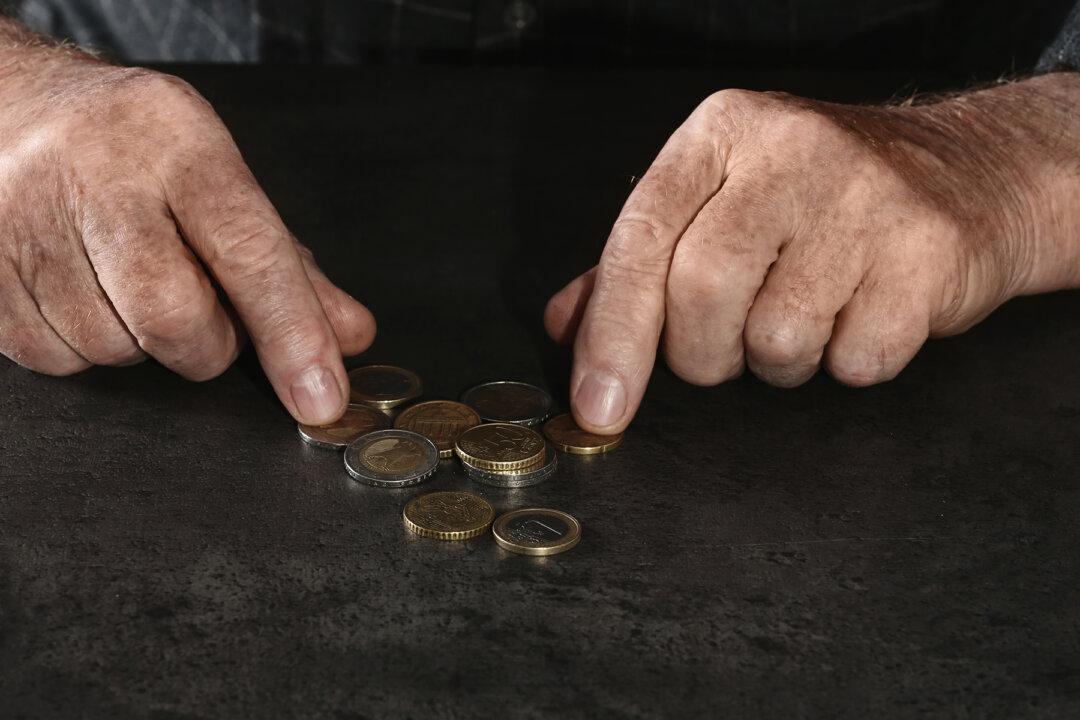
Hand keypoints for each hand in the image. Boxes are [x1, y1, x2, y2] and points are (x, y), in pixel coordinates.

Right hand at [0, 31, 373, 423]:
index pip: (249, 251)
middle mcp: (96, 174)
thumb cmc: (133, 149)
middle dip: (206, 343)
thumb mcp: (219, 180)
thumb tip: (347, 337)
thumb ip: (287, 266)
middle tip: (200, 309)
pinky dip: (83, 344)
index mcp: (178, 144)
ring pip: (113, 348)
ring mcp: (24, 221)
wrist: (9, 106)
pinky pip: (55, 358)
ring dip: (140, 341)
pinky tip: (81, 289)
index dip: (292, 333)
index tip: (321, 396)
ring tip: (125, 279)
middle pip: (174, 317)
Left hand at [546, 74, 1079, 432]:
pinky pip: (857, 360)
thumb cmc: (820, 200)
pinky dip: (850, 362)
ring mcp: (867, 197)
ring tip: (809, 314)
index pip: (640, 239)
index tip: (598, 409)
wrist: (972, 172)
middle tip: (729, 346)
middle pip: (701, 294)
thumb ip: (636, 262)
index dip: (612, 334)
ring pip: (778, 338)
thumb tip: (565, 325)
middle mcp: (790, 151)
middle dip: (703, 354)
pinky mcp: (929, 251)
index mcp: (721, 134)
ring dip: (781, 360)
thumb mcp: (720, 201)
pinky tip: (863, 312)